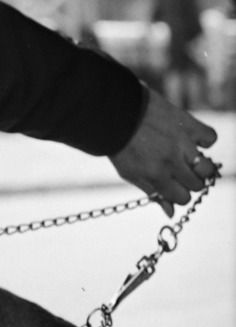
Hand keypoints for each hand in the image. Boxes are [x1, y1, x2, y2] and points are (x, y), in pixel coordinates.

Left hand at [109, 89, 218, 209]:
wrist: (116, 114)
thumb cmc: (122, 147)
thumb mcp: (131, 174)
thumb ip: (153, 193)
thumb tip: (172, 213)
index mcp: (155, 176)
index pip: (183, 198)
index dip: (180, 195)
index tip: (174, 187)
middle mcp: (171, 161)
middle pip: (197, 185)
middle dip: (190, 183)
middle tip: (180, 173)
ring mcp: (182, 143)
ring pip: (208, 167)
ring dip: (202, 167)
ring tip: (190, 160)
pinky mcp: (188, 124)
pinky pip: (211, 138)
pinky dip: (205, 141)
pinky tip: (193, 141)